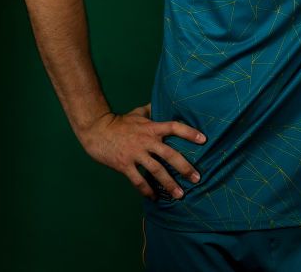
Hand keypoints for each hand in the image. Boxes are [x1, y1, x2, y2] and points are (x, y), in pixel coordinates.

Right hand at [77, 103, 206, 199]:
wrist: (96, 130)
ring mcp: (135, 154)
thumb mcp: (138, 113)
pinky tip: (154, 197)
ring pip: (156, 170)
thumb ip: (152, 110)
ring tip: (180, 194)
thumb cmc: (119, 122)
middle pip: (170, 155)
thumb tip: (162, 102)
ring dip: (169, 184)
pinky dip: (147, 190)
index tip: (203, 140)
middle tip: (197, 178)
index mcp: (152, 128)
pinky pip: (138, 180)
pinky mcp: (124, 165)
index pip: (174, 127)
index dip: (189, 133)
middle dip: (185, 167)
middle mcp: (146, 141)